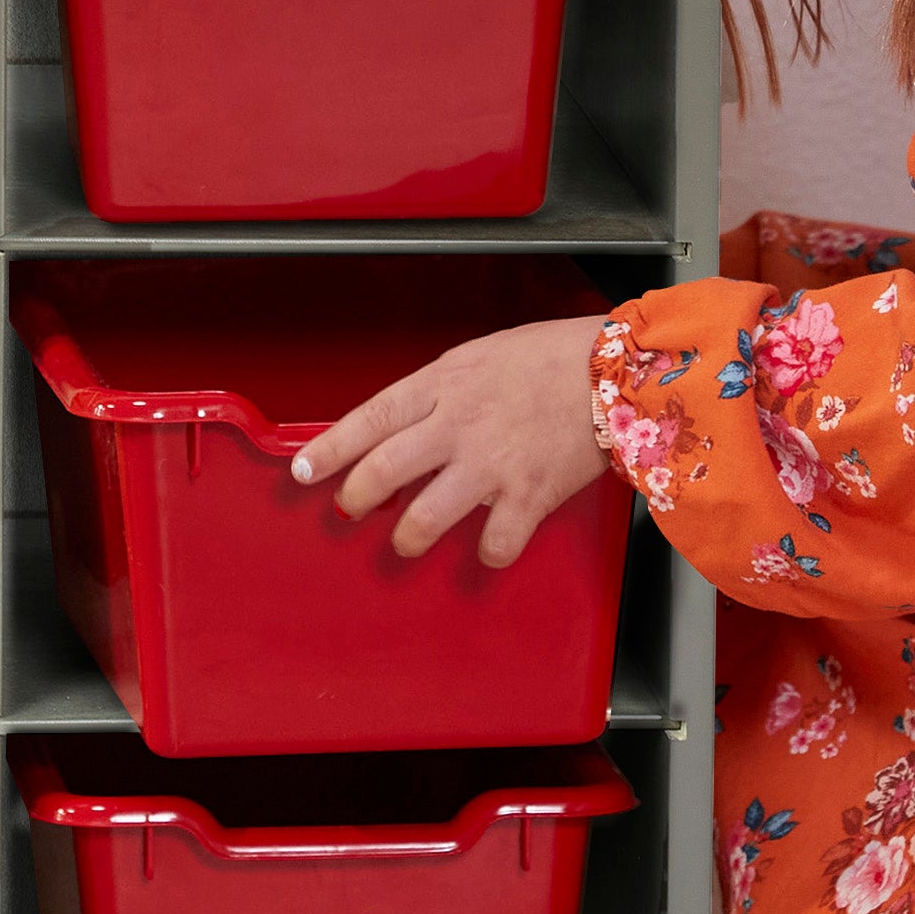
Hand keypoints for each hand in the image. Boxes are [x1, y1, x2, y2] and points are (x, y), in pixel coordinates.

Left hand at [293, 316, 612, 568]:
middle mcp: (457, 427)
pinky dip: (487, 554)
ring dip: (406, 537)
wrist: (612, 370)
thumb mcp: (474, 359)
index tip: (303, 472)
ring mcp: (491, 465)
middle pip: (383, 471)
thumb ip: (436, 393)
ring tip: (404, 542)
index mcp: (441, 387)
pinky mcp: (529, 496)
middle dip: (355, 498)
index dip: (329, 450)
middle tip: (348, 510)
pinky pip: (495, 543)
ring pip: (425, 517)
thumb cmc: (547, 359)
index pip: (368, 420)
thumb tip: (401, 425)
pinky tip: (485, 549)